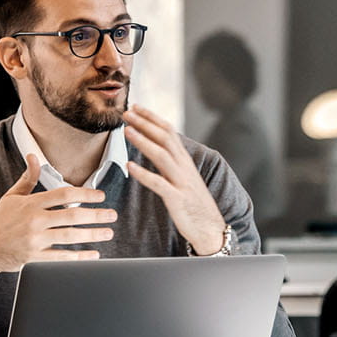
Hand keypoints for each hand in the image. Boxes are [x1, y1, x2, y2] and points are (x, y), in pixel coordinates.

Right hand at [0, 154, 116, 279]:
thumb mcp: (11, 196)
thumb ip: (27, 178)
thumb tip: (34, 156)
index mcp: (31, 203)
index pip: (64, 194)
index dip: (86, 193)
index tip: (101, 196)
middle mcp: (34, 221)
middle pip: (72, 215)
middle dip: (96, 215)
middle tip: (112, 215)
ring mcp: (35, 241)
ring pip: (71, 236)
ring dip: (93, 234)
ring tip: (108, 233)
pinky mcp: (34, 259)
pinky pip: (62, 258)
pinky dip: (80, 257)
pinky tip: (94, 255)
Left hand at [122, 105, 228, 253]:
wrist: (211, 229)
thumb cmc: (193, 204)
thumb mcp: (183, 178)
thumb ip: (170, 163)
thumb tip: (154, 147)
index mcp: (184, 161)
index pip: (169, 132)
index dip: (152, 118)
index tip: (136, 107)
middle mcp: (184, 167)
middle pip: (165, 138)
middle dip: (145, 123)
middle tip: (127, 112)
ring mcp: (181, 182)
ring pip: (162, 156)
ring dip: (143, 141)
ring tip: (126, 131)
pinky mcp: (177, 199)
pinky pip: (159, 184)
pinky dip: (144, 174)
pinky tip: (130, 167)